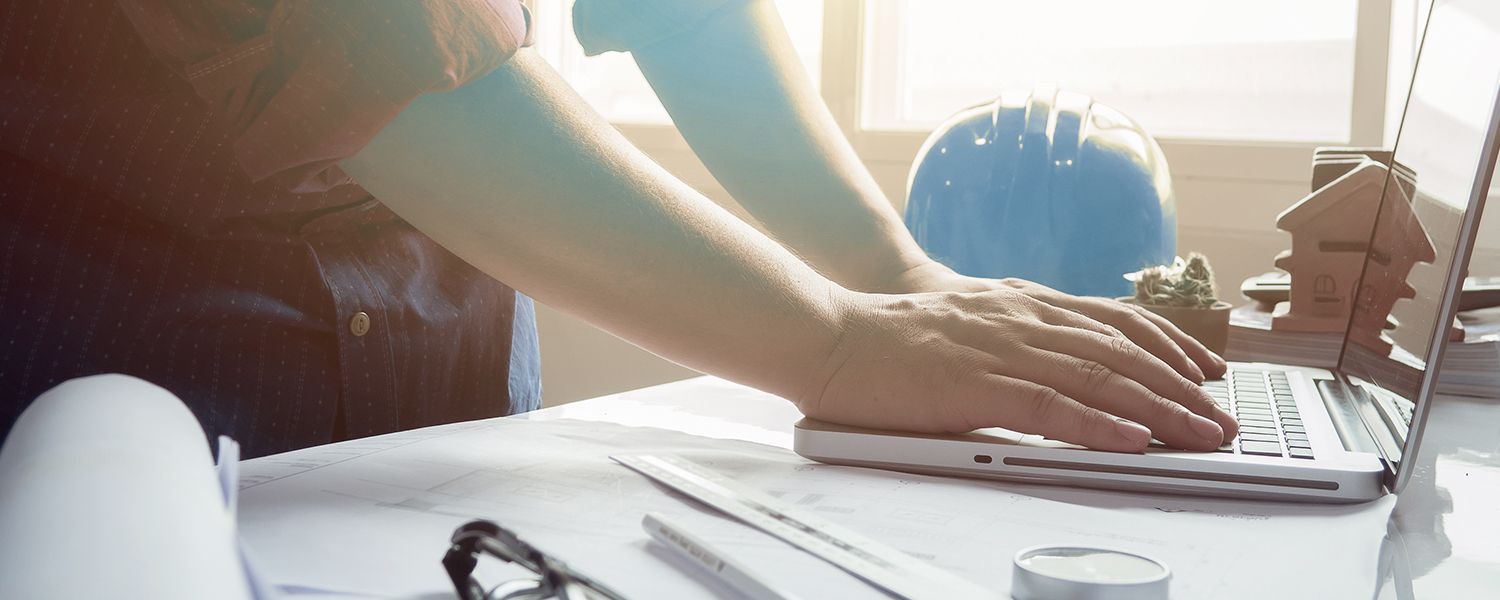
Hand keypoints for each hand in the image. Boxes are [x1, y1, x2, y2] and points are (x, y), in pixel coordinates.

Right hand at [799, 286, 1238, 451]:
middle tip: (1223, 418)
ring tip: (1202, 434)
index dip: (1169, 344)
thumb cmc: (891, 338)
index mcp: (1021, 302)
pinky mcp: (975, 385)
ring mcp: (1001, 348)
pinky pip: (1050, 406)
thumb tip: (1056, 364)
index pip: (1114, 319)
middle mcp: (1022, 318)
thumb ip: (1012, 335)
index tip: (1206, 369)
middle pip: (1121, 351)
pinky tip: (1132, 440)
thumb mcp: (966, 322)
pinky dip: (1098, 424)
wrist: (831, 334)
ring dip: (1160, 409)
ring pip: (1100, 377)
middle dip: (1181, 386)